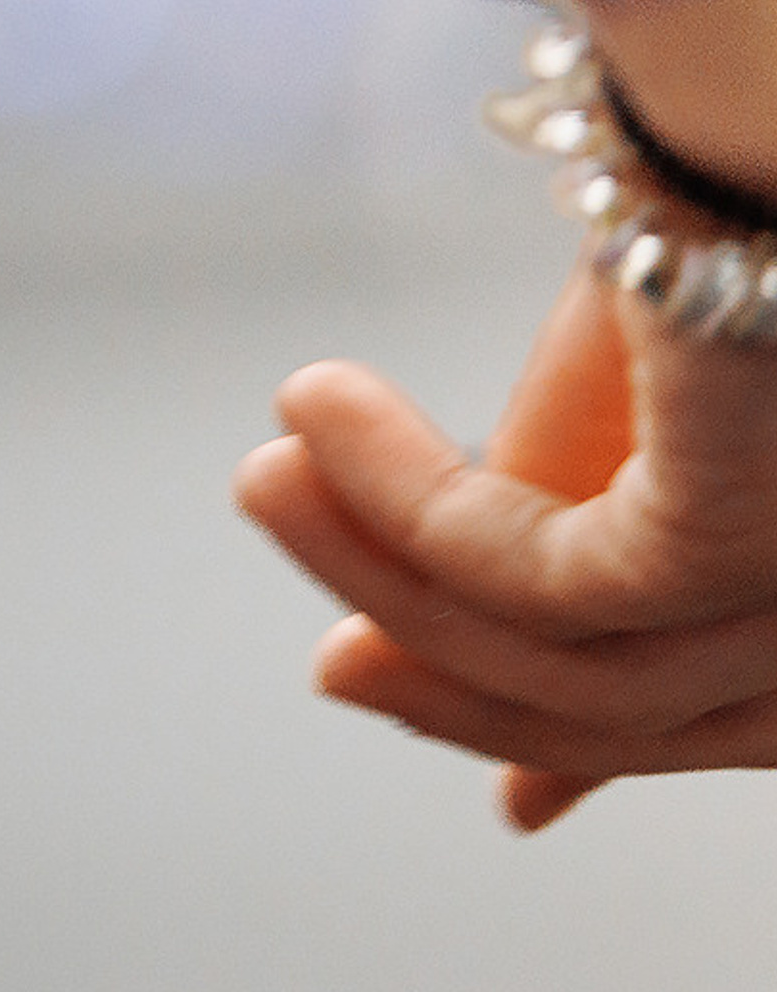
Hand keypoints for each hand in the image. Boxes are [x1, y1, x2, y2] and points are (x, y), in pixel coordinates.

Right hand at [235, 257, 776, 828]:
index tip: (510, 800)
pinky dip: (398, 501)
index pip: (726, 717)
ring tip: (263, 468)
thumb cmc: (742, 191)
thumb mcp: (629, 394)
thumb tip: (384, 644)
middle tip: (330, 671)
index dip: (594, 760)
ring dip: (382, 574)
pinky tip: (318, 409)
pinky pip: (528, 574)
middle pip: (642, 714)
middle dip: (465, 700)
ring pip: (569, 664)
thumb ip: (544, 507)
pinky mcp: (743, 534)